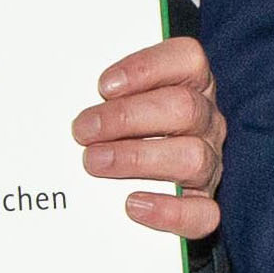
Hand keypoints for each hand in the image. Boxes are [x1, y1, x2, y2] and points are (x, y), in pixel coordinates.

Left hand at [74, 35, 224, 238]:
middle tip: (83, 130)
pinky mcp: (204, 204)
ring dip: (138, 158)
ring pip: (192, 157)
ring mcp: (208, 162)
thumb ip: (104, 95)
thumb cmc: (122, 131)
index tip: (104, 86)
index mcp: (191, 85)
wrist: (138, 186)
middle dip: (127, 117)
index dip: (148, 68)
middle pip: (184, 108)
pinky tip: (133, 204)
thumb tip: (65, 96)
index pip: (187, 60)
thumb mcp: (118, 101)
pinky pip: (202, 212)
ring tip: (95, 163)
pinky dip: (168, 211)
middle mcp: (205, 121)